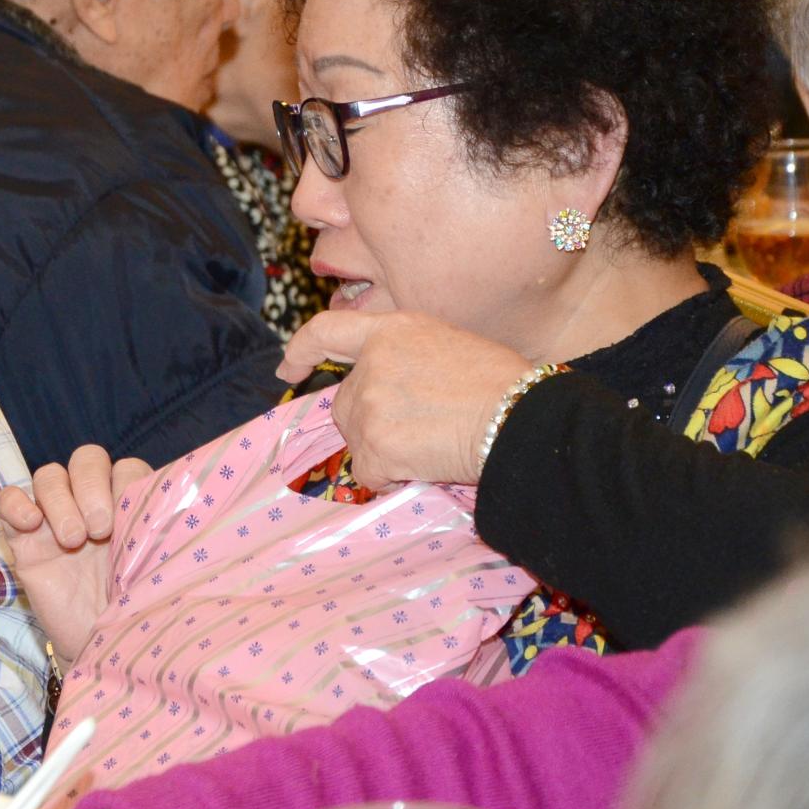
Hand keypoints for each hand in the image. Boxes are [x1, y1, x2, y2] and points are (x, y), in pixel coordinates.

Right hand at [0, 447, 151, 660]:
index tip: (130, 523)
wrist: (99, 650)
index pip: (126, 467)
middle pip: (86, 460)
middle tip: (101, 529)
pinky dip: (16, 503)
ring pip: (49, 476)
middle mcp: (92, 504)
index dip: (126, 484)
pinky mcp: (24, 539)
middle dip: (92, 487)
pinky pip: (9, 501)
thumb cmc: (132, 608)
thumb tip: (175, 498)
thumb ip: (157, 530)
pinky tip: (31, 525)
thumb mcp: (153, 567)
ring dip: (60, 500)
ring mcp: (55, 518)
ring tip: (72, 540)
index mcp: (128, 506)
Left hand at [278, 309, 533, 488]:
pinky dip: (390, 478)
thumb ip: (407, 356)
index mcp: (391, 330)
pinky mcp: (374, 445)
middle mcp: (372, 363)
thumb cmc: (504, 384)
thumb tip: (396, 384)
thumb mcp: (449, 344)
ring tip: (430, 444)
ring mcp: (370, 404)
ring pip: (356, 439)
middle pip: (345, 403)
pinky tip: (425, 466)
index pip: (328, 331)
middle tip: (418, 429)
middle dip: (369, 421)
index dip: (302, 350)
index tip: (288, 368)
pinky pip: (368, 472)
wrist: (520, 419)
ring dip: (383, 449)